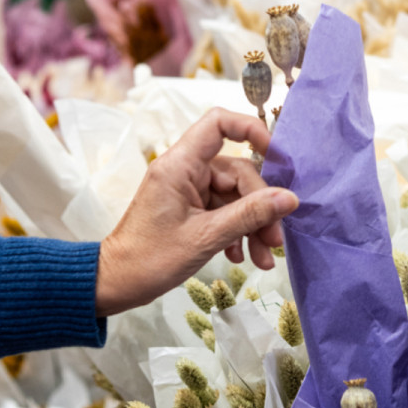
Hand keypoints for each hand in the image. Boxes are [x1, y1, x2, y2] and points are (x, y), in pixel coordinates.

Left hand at [95, 108, 298, 315]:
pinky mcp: (190, 209)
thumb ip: (250, 215)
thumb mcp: (206, 237)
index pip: (219, 124)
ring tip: (263, 258)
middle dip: (260, 207)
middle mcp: (185, 171)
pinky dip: (237, 232)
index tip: (276, 156)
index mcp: (180, 165)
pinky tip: (241, 256)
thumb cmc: (150, 259)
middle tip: (274, 241)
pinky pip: (225, 211)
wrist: (118, 284)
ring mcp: (188, 190)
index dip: (251, 131)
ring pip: (235, 197)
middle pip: (238, 173)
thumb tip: (290, 199)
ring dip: (253, 226)